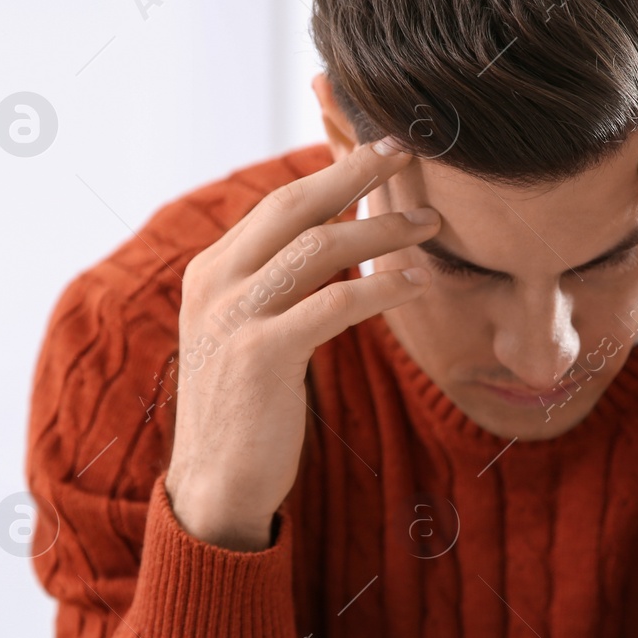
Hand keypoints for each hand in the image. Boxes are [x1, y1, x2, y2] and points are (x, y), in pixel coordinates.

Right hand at [165, 139, 440, 549]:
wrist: (214, 485)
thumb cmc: (243, 410)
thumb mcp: (241, 333)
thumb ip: (268, 287)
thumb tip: (322, 245)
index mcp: (209, 272)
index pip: (275, 206)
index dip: (329, 175)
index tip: (375, 152)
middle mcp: (215, 284)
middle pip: (292, 206)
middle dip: (352, 172)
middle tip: (404, 151)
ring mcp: (234, 317)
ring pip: (318, 247)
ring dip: (381, 229)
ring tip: (428, 225)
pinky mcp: (262, 354)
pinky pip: (335, 303)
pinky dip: (382, 286)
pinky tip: (416, 281)